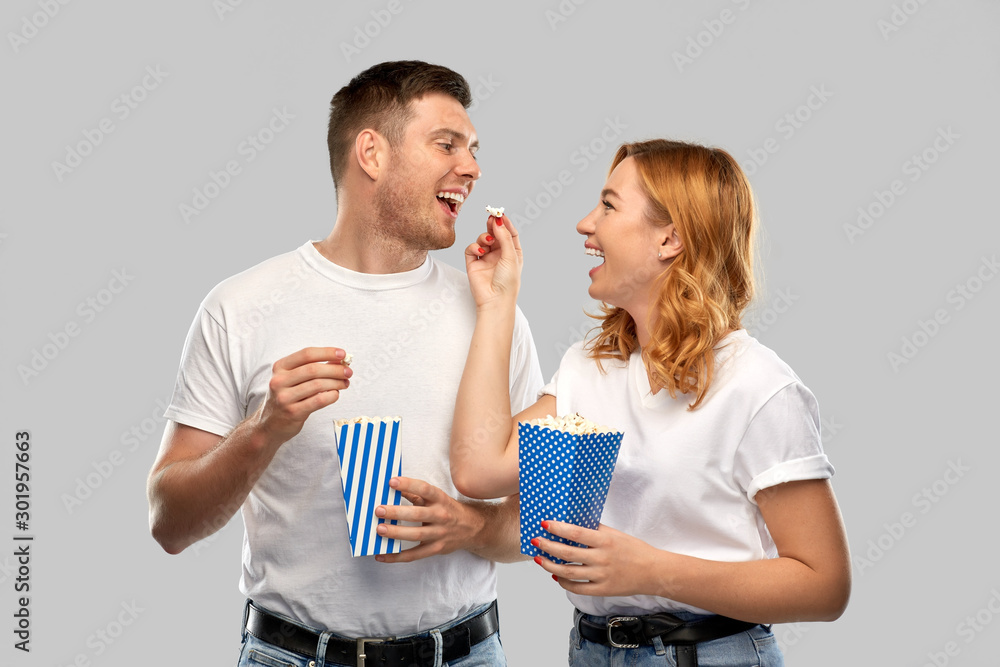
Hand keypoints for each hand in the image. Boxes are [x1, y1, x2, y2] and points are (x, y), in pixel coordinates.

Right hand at [253, 347, 351, 445]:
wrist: (270, 424)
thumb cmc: (288, 397)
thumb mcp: (293, 379)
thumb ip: (313, 368)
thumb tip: (339, 360)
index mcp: (280, 367)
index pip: (306, 354)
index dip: (327, 352)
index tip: (342, 354)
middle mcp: (279, 380)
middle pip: (314, 369)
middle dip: (335, 369)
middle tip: (348, 372)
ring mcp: (284, 397)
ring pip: (318, 385)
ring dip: (336, 383)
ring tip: (345, 383)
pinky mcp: (292, 412)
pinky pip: (319, 400)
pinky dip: (332, 396)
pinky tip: (336, 394)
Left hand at [373, 477, 485, 563]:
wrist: (472, 528)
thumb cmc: (449, 510)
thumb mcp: (437, 498)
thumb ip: (416, 494)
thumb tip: (394, 487)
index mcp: (440, 499)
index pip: (424, 489)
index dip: (408, 484)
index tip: (391, 481)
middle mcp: (441, 516)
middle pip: (418, 514)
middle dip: (397, 512)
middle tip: (379, 510)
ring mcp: (439, 534)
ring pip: (416, 535)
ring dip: (396, 533)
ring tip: (380, 530)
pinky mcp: (435, 549)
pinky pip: (414, 555)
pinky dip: (397, 557)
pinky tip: (381, 555)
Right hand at [464, 213, 522, 308]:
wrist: (494, 299)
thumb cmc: (507, 282)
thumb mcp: (510, 256)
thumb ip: (504, 237)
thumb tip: (498, 221)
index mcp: (512, 253)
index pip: (509, 233)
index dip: (505, 223)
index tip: (500, 214)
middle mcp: (499, 254)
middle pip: (495, 233)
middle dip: (493, 225)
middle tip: (490, 217)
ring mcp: (486, 258)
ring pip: (482, 239)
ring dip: (484, 237)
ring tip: (487, 242)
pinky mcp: (473, 263)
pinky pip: (471, 249)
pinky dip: (474, 246)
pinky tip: (480, 250)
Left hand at [531, 521, 663, 596]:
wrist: (654, 572)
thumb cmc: (635, 550)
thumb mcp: (616, 534)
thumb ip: (596, 529)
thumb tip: (574, 521)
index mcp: (605, 541)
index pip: (576, 533)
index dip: (558, 528)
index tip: (544, 524)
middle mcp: (601, 558)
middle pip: (567, 553)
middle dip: (547, 546)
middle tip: (535, 541)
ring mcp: (601, 576)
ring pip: (568, 572)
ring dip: (550, 565)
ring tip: (539, 558)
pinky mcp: (602, 590)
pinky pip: (577, 588)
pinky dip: (563, 583)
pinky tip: (555, 576)